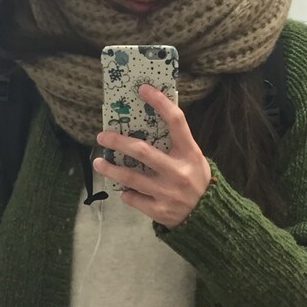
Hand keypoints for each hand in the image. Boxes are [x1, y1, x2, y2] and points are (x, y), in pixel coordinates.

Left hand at [93, 84, 211, 228]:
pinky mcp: (159, 210)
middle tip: (102, 136)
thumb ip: (175, 145)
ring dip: (111, 169)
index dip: (160, 102)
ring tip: (98, 163)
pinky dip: (127, 193)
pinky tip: (125, 190)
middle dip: (118, 142)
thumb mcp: (193, 159)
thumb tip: (146, 122)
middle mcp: (178, 172)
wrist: (208, 217)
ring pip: (131, 178)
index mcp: (190, 154)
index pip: (176, 121)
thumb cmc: (196, 181)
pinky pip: (133, 198)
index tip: (142, 89)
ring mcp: (168, 193)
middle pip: (142, 151)